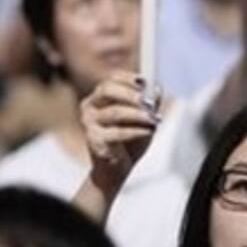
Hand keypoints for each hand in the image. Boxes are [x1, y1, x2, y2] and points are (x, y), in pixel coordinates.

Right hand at [79, 72, 159, 194]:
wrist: (117, 169)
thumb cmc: (129, 141)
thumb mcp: (143, 120)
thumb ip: (150, 105)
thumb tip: (158, 89)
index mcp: (99, 97)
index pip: (111, 79)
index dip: (127, 78)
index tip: (144, 82)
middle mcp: (90, 106)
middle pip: (106, 90)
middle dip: (130, 94)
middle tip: (148, 101)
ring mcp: (89, 123)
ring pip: (115, 112)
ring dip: (138, 115)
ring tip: (154, 120)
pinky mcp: (93, 139)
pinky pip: (117, 132)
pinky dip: (136, 131)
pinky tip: (148, 132)